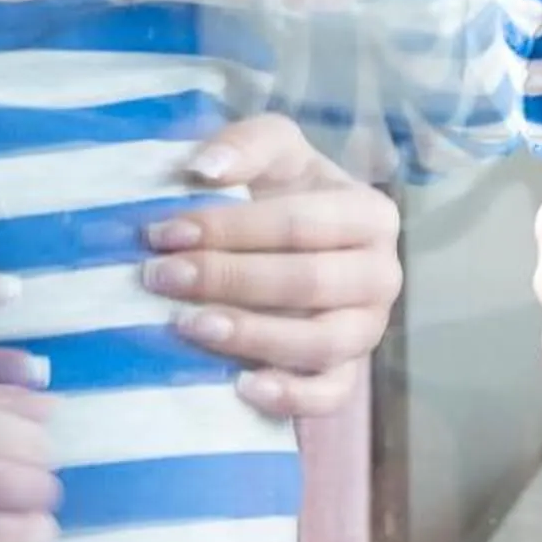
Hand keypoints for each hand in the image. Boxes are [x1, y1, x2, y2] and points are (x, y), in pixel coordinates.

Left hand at [138, 111, 401, 418]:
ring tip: (189, 326)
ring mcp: (366, 329)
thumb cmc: (277, 196)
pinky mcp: (347, 375)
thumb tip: (203, 169)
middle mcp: (381, 274)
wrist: (286, 250)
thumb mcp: (271, 154)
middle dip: (230, 279)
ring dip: (253, 335)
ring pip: (322, 341)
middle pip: (310, 281)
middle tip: (160, 277)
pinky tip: (240, 387)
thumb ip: (245, 144)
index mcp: (371, 214)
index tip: (164, 232)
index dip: (232, 227)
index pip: (302, 224)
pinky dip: (290, 396)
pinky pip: (329, 395)